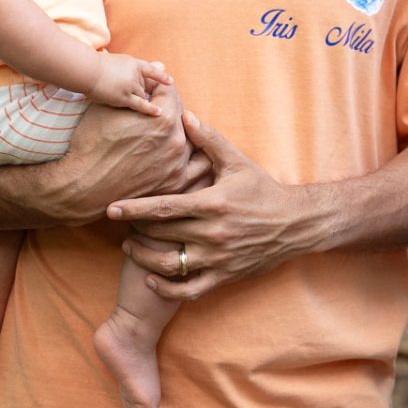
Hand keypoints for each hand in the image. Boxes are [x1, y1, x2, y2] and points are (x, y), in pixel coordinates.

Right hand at [50, 85, 209, 224]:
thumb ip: (141, 87)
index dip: (156, 89)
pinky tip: (173, 155)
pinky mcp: (175, 183)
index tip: (148, 94)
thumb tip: (160, 65)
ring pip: (189, 138)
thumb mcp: (110, 106)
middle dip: (168, 110)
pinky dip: (185, 157)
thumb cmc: (91, 142)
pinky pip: (191, 165)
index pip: (170, 90)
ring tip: (160, 137)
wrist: (82, 186)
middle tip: (150, 116)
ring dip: (178, 133)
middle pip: (181, 113)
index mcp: (163, 116)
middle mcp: (176, 140)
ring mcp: (177, 164)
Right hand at [88, 53, 171, 115]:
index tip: (170, 82)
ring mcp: (131, 85)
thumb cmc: (95, 67)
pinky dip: (150, 108)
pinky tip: (158, 113)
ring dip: (137, 99)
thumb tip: (135, 74)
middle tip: (128, 95)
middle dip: (141, 92)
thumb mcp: (114, 62)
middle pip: (145, 87)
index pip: (150, 70)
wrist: (87, 71)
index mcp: (133, 63)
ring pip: (142, 95)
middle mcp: (135, 74)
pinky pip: (140, 104)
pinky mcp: (125, 97)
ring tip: (125, 100)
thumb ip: (126, 68)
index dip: (161, 76)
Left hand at [106, 112, 322, 299]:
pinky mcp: (224, 276)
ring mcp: (218, 258)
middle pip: (162, 234)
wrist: (295, 224)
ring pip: (170, 265)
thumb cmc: (262, 189)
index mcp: (213, 203)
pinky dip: (167, 288)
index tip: (111, 208)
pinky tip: (151, 278)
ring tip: (128, 247)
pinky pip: (189, 290)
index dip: (135, 208)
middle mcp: (213, 233)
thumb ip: (208, 140)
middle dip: (135, 229)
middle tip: (118, 222)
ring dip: (144, 258)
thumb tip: (184, 116)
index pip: (165, 207)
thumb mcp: (237, 162)